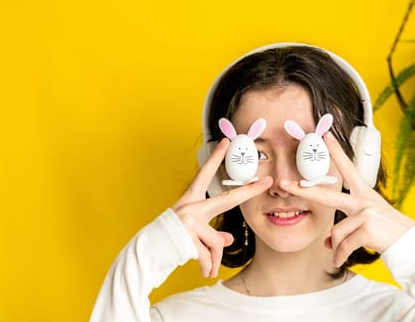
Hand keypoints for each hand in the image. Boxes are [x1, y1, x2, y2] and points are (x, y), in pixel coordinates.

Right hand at [171, 138, 271, 277]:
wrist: (146, 253)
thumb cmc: (167, 240)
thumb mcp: (190, 233)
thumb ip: (211, 234)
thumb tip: (229, 239)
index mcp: (190, 201)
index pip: (205, 175)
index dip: (216, 158)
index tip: (226, 142)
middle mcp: (191, 206)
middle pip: (227, 199)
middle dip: (249, 190)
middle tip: (268, 181)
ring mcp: (189, 219)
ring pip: (218, 241)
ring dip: (214, 260)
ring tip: (207, 270)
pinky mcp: (187, 234)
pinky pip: (209, 254)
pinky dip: (208, 267)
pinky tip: (203, 272)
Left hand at [279, 133, 414, 267]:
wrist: (413, 247)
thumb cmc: (389, 234)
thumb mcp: (367, 224)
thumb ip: (347, 227)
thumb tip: (327, 242)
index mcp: (365, 195)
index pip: (348, 169)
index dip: (337, 152)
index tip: (326, 137)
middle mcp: (364, 201)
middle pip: (327, 195)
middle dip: (303, 190)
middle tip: (285, 184)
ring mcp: (366, 213)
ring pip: (336, 231)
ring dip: (336, 247)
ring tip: (339, 255)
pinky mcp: (367, 228)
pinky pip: (343, 245)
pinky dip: (339, 256)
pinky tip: (339, 261)